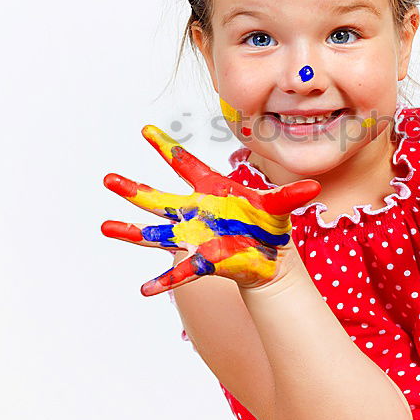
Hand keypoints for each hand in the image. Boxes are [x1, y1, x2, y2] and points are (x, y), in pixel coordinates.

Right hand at [101, 126, 320, 294]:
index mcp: (212, 190)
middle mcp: (196, 211)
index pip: (186, 164)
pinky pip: (179, 271)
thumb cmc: (269, 225)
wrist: (270, 258)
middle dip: (133, 189)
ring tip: (105, 226)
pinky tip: (146, 289)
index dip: (166, 147)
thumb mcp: (279, 207)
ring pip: (157, 233)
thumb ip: (291, 196)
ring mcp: (195, 236)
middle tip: (108, 178)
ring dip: (131, 231)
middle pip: (159, 199)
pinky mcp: (201, 261)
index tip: (145, 129)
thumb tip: (313, 187)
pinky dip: (163, 280)